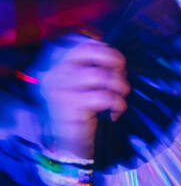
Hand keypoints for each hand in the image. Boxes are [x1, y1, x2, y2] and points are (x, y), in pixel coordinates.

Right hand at [36, 37, 128, 159]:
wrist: (67, 143)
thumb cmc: (80, 109)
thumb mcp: (81, 84)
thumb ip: (92, 66)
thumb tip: (116, 56)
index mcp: (55, 64)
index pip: (78, 42)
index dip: (103, 47)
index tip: (114, 63)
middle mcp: (53, 73)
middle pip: (89, 50)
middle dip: (114, 59)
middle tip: (121, 75)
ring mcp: (59, 89)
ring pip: (100, 75)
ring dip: (120, 85)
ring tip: (120, 96)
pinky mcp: (70, 106)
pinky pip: (104, 97)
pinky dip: (118, 104)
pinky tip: (115, 113)